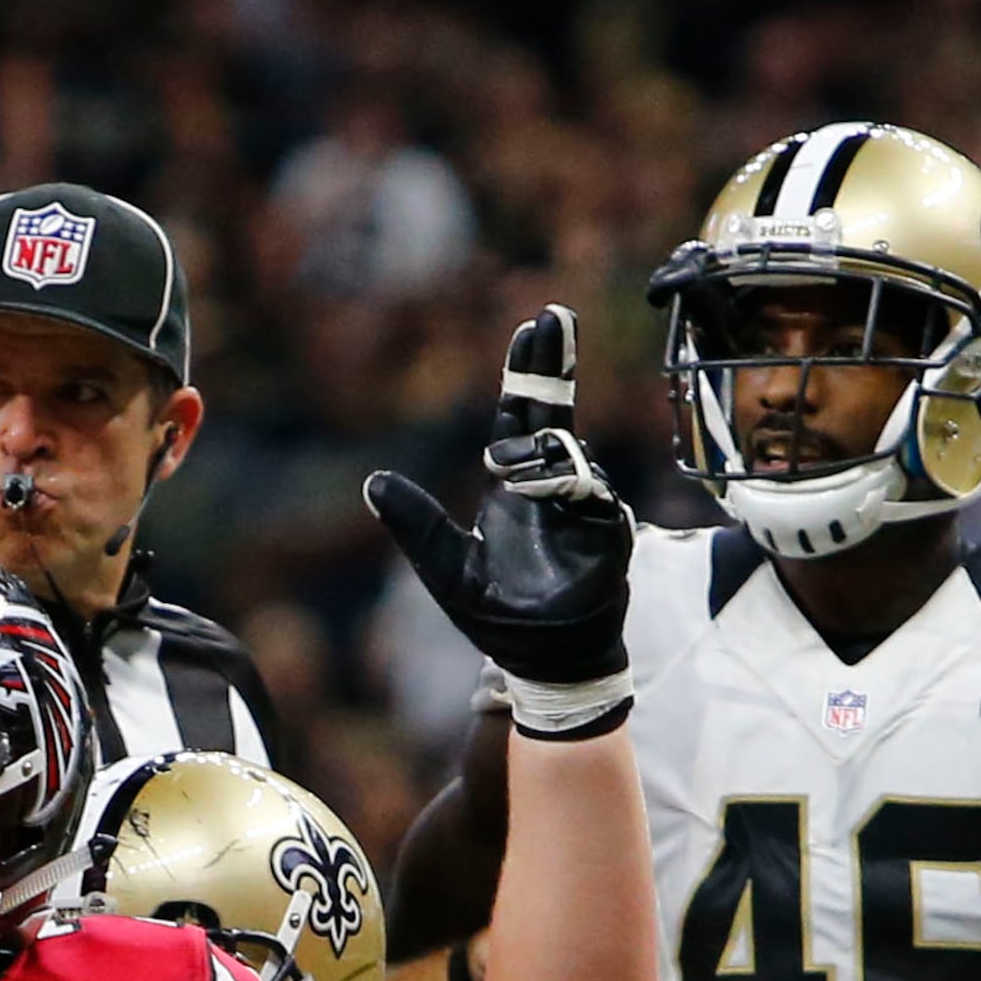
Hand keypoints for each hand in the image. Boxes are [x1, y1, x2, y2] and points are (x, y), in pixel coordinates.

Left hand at [364, 307, 632, 728]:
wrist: (543, 662)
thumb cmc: (499, 615)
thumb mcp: (445, 567)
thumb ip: (415, 524)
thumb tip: (372, 481)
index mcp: (516, 484)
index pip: (522, 415)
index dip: (528, 372)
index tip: (533, 325)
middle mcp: (552, 485)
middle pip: (555, 412)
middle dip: (554, 365)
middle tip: (554, 317)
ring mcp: (585, 507)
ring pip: (568, 452)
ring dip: (537, 449)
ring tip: (504, 467)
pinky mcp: (608, 535)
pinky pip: (593, 495)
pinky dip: (569, 482)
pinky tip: (551, 485)